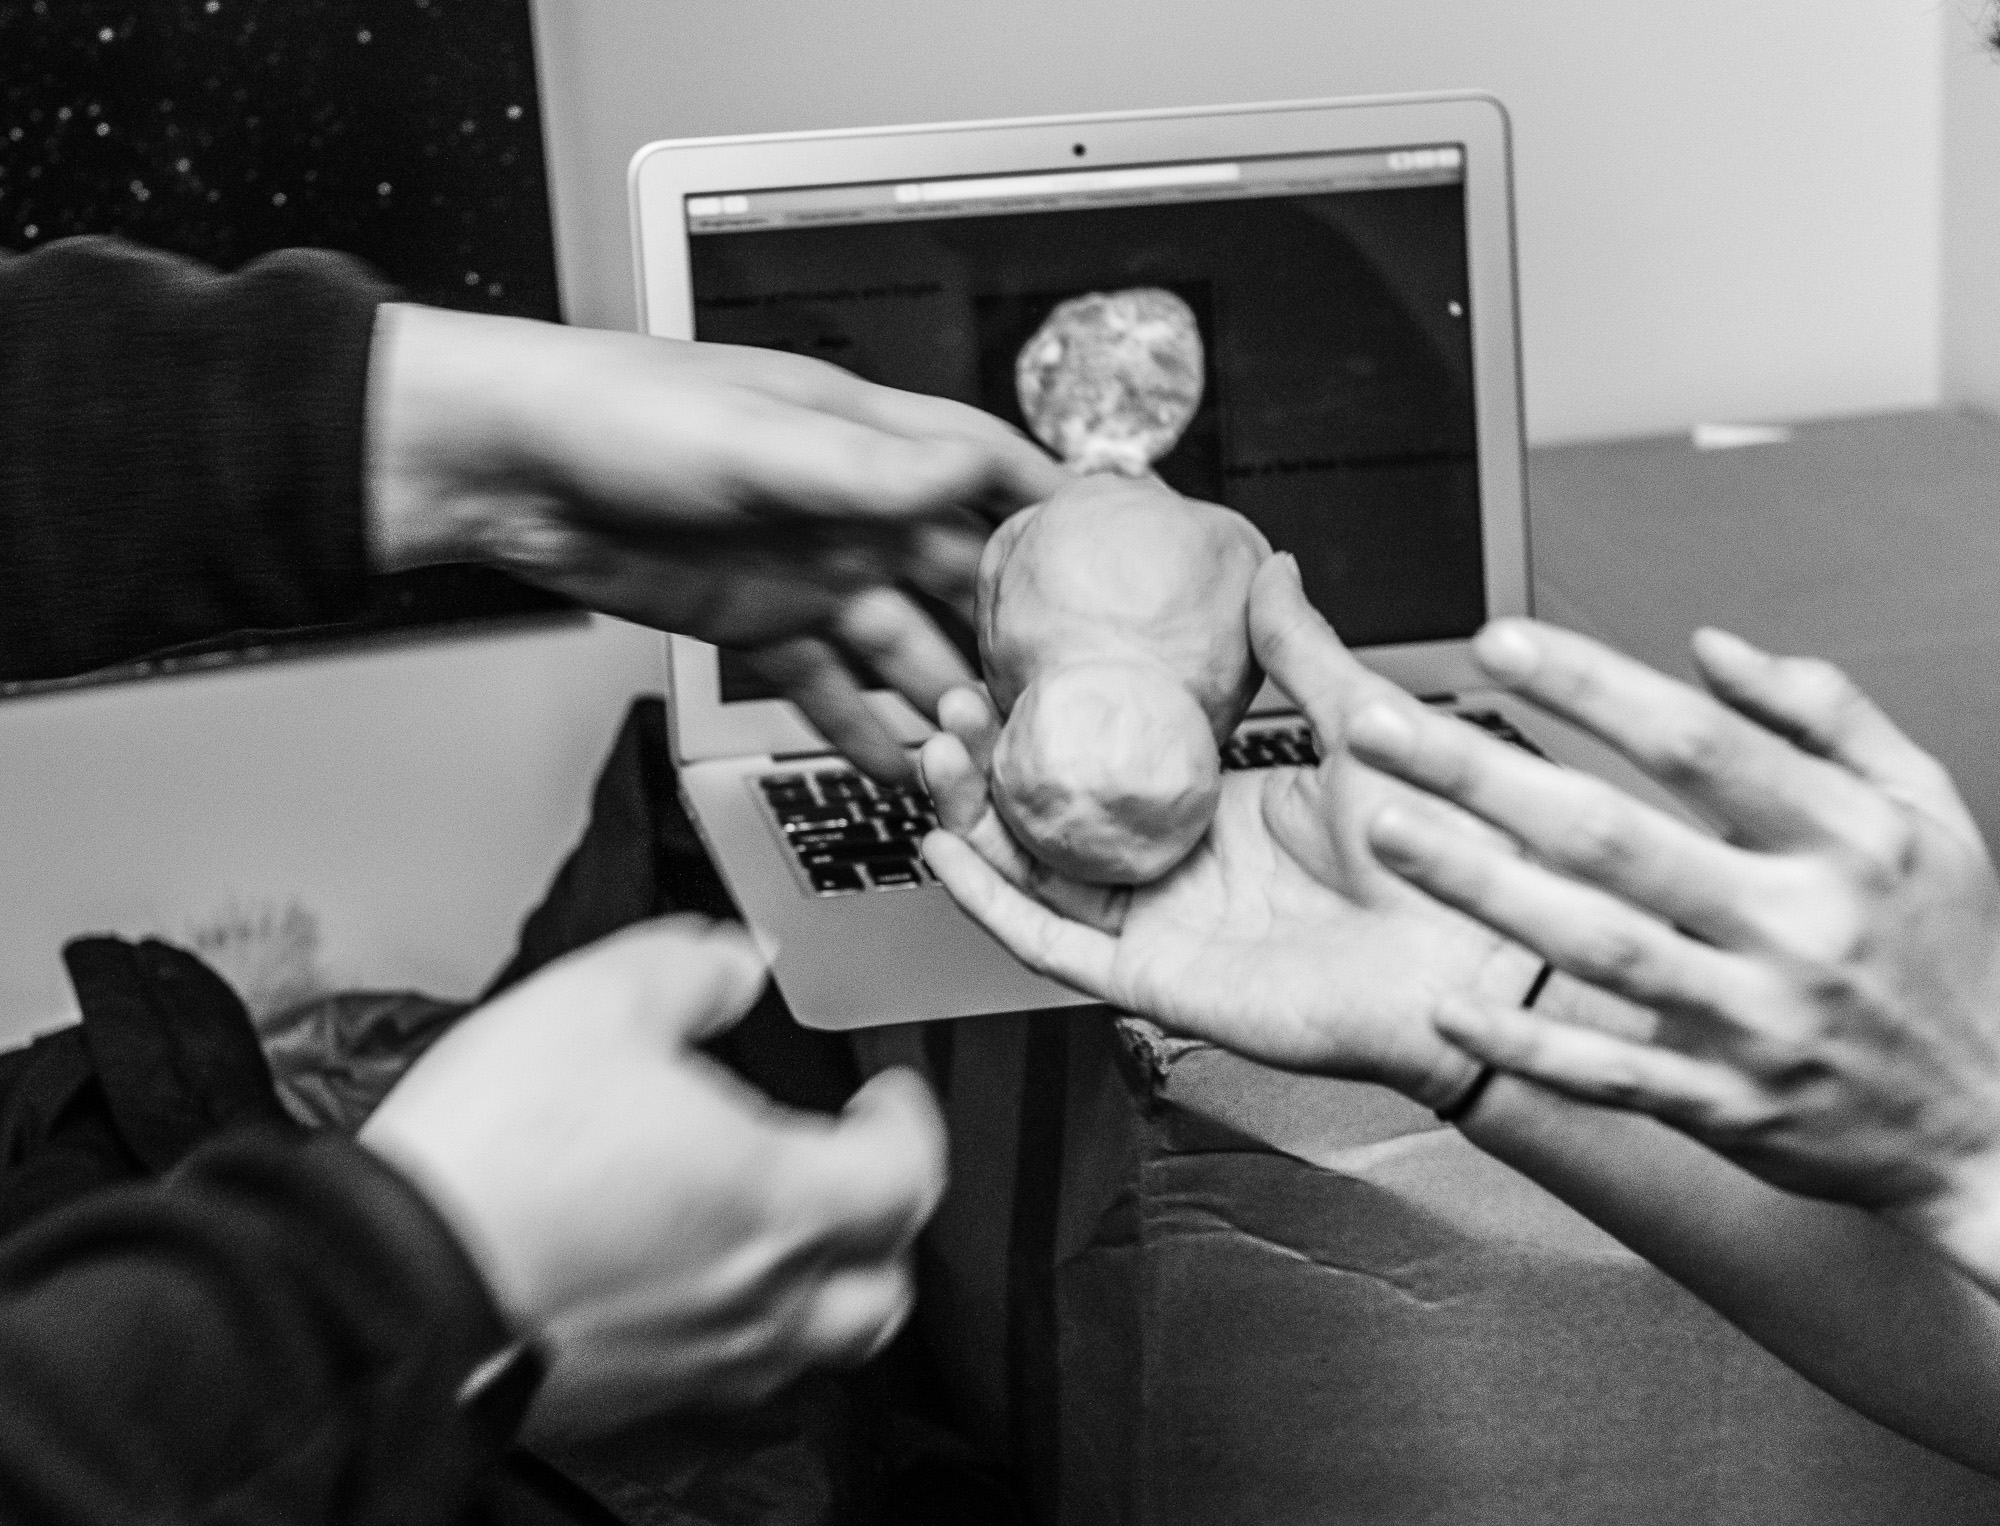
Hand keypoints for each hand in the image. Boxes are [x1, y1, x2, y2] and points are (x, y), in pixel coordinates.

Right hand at [358, 916, 946, 1438]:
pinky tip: (678, 1284)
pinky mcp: (626, 1403)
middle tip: (854, 1171)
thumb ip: (690, 971)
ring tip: (775, 1232)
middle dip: (883, 1228)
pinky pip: (715, 1379)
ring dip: (814, 1287)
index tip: (890, 1099)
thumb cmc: (498, 1153)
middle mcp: (753, 1298)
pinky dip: (726, 1330)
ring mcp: (691, 1364)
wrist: (387, 1284)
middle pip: (880, 1287)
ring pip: (804, 1345)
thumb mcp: (601, 1001)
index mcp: (777, 1197)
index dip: (912, 1128)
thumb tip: (734, 963)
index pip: (906, 1177)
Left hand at [367, 305, 1069, 779]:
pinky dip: (868, 731)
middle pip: (962, 574)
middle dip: (1015, 631)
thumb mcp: (755, 439)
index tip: (1122, 549)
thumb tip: (971, 469)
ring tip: (992, 755)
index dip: (1056, 505)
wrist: (508, 470)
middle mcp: (850, 508)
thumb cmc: (619, 414)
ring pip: (906, 646)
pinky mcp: (759, 627)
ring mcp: (808, 571)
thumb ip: (867, 468)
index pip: (987, 467)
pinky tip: (906, 773)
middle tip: (1066, 695)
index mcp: (862, 441)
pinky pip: (833, 690)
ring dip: (947, 699)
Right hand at [919, 555, 1539, 1107]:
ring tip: (932, 754)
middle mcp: (1178, 870)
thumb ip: (1301, 650)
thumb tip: (1273, 568)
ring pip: (1035, 877)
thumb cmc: (1438, 845)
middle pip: (1049, 820)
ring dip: (975, 821)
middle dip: (988, 763)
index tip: (997, 667)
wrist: (1474, 944)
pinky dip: (993, 904)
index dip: (1042, 721)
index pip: (1102, 764)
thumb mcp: (1357, 719)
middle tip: (946, 705)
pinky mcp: (1154, 981)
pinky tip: (945, 853)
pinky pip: (1053, 944)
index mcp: (1217, 811)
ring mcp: (1161, 927)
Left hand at [1347, 618, 1999, 1238]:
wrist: (1994, 1121)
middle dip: (1484, 775)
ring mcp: (1756, 1022)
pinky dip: (1526, 1042)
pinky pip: (1607, 1073)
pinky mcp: (1725, 1105)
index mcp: (1847, 839)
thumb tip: (1709, 645)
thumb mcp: (1924, 810)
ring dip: (1479, 886)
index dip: (1591, 685)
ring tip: (1386, 829)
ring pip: (1593, 945)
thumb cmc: (1947, 951)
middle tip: (1380, 726)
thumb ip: (1826, 714)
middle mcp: (1797, 925)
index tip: (1497, 642)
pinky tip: (1447, 1002)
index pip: (1698, 744)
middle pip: (1612, 835)